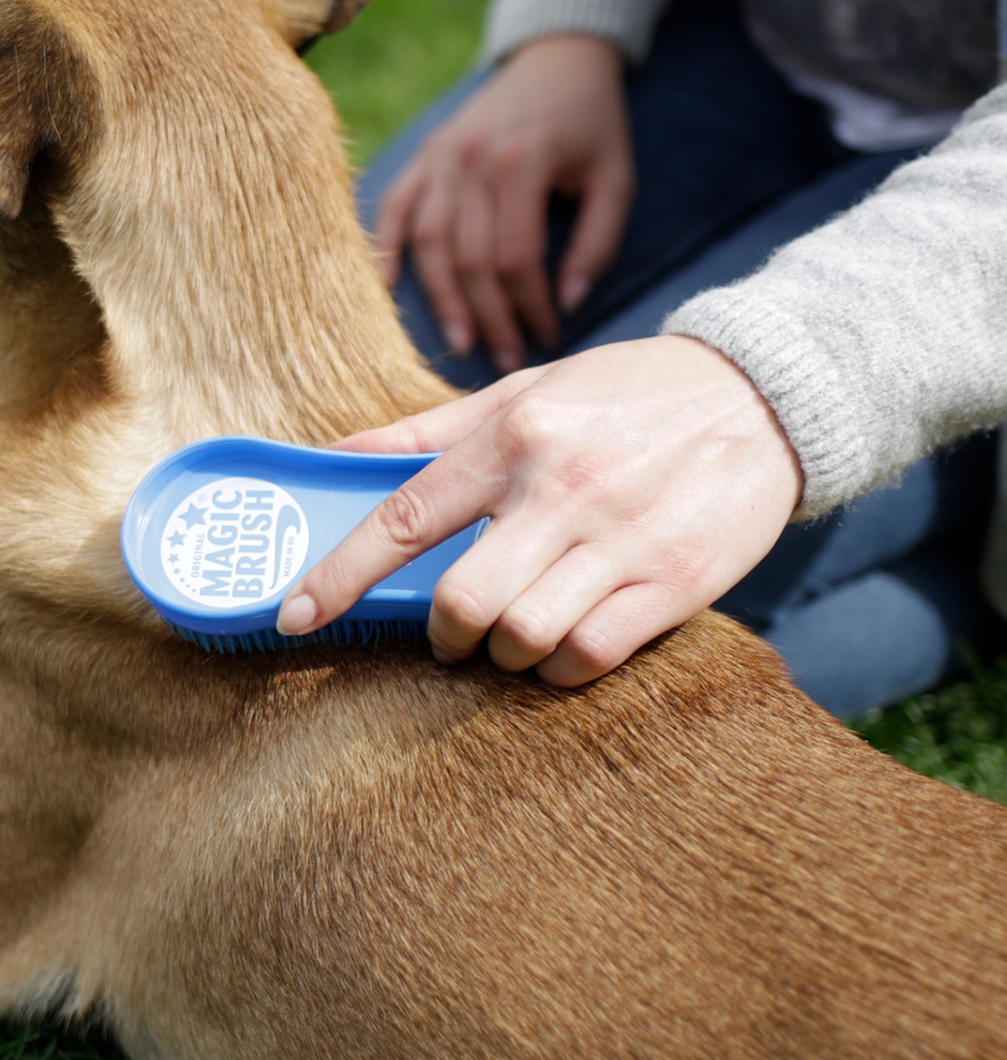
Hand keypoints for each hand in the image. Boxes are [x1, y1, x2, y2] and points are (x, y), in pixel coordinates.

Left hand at [276, 338, 802, 683]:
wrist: (763, 395)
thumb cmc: (624, 395)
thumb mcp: (525, 391)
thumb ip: (428, 431)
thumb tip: (338, 453)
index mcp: (512, 438)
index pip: (404, 517)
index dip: (341, 575)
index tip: (296, 616)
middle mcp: (560, 488)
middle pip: (463, 602)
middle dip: (443, 636)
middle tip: (452, 635)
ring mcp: (619, 539)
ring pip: (523, 637)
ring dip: (503, 654)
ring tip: (514, 635)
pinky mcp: (674, 581)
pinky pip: (588, 656)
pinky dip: (560, 668)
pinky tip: (564, 648)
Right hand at [374, 34, 633, 373]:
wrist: (557, 56)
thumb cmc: (591, 122)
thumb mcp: (615, 177)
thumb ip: (598, 242)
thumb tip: (569, 303)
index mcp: (523, 160)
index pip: (516, 257)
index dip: (530, 306)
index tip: (548, 337)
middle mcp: (472, 158)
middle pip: (470, 260)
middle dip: (489, 317)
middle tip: (506, 359)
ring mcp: (441, 156)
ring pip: (430, 244)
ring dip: (443, 300)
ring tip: (461, 341)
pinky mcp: (424, 155)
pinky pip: (395, 209)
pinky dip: (388, 251)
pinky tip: (390, 291)